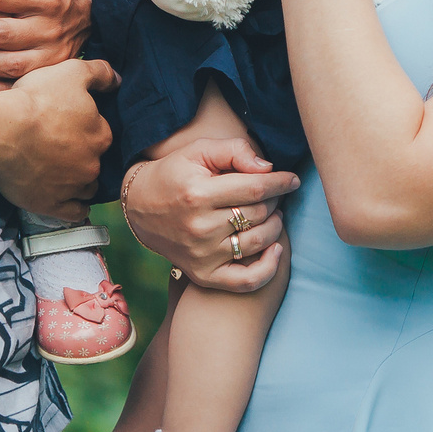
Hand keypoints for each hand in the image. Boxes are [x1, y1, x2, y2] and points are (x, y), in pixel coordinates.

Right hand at [0, 57, 117, 218]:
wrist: (1, 130)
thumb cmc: (35, 99)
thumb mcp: (72, 71)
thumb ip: (100, 73)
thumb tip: (117, 79)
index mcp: (100, 135)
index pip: (100, 132)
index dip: (85, 127)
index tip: (68, 123)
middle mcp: (92, 164)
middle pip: (93, 160)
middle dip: (81, 154)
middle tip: (58, 146)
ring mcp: (73, 188)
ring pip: (86, 187)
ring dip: (79, 181)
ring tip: (61, 173)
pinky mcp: (52, 205)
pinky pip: (74, 213)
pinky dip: (74, 208)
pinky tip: (68, 201)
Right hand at [118, 139, 299, 289]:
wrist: (140, 207)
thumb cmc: (174, 174)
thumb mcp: (198, 151)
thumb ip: (234, 151)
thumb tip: (267, 168)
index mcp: (198, 194)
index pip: (254, 189)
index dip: (280, 183)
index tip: (292, 179)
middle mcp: (200, 227)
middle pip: (258, 214)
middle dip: (275, 201)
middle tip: (274, 194)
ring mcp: (202, 255)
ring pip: (258, 242)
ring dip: (275, 226)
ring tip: (273, 214)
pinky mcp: (203, 274)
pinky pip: (245, 281)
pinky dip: (268, 269)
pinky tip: (276, 249)